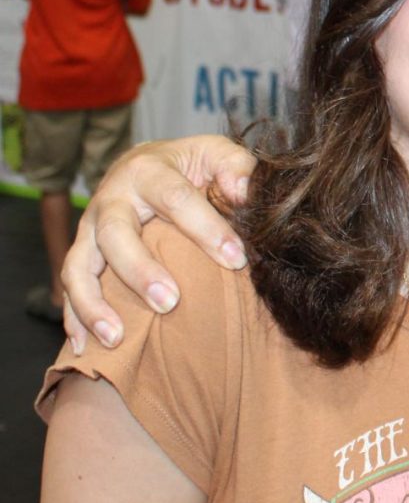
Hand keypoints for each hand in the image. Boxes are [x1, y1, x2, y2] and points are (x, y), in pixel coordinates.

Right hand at [62, 136, 255, 352]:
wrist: (146, 163)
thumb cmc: (192, 166)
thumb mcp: (218, 155)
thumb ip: (238, 167)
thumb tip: (245, 191)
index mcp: (150, 171)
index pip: (177, 199)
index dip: (207, 229)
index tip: (236, 259)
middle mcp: (112, 199)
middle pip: (115, 234)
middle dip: (140, 271)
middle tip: (169, 302)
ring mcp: (90, 228)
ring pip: (79, 265)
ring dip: (94, 304)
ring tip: (117, 337)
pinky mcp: (82, 252)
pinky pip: (70, 287)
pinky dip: (75, 318)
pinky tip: (86, 347)